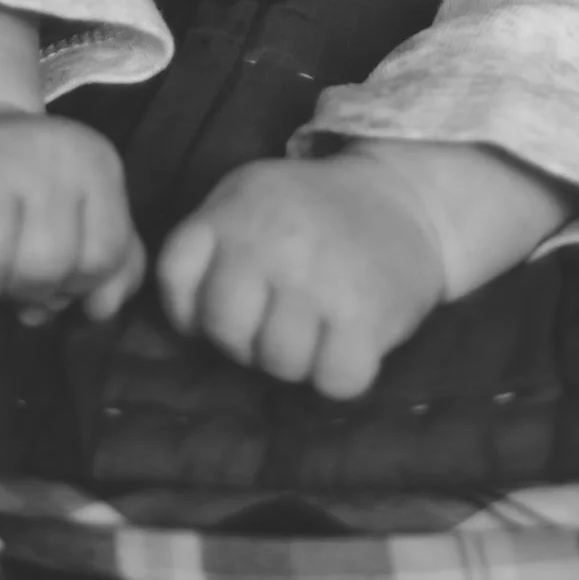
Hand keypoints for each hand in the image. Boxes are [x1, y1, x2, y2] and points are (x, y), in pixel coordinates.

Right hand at [0, 110, 145, 321]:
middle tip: (2, 279)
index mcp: (95, 163)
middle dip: (22, 292)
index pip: (103, 255)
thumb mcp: (78, 215)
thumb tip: (102, 308)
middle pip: (48, 263)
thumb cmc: (18, 190)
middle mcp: (50, 149)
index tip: (47, 277)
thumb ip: (110, 265)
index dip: (74, 285)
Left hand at [155, 154, 445, 400]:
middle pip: (225, 329)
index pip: (174, 275)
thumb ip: (208, 245)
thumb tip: (186, 325)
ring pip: (278, 361)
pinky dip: (340, 374)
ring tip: (318, 327)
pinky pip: (332, 381)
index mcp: (236, 208)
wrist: (403, 198)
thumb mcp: (249, 198)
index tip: (230, 302)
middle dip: (246, 339)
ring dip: (298, 358)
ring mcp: (319, 279)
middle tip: (278, 320)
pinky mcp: (365, 315)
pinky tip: (349, 342)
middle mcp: (273, 240)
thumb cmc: (313, 210)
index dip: (191, 306)